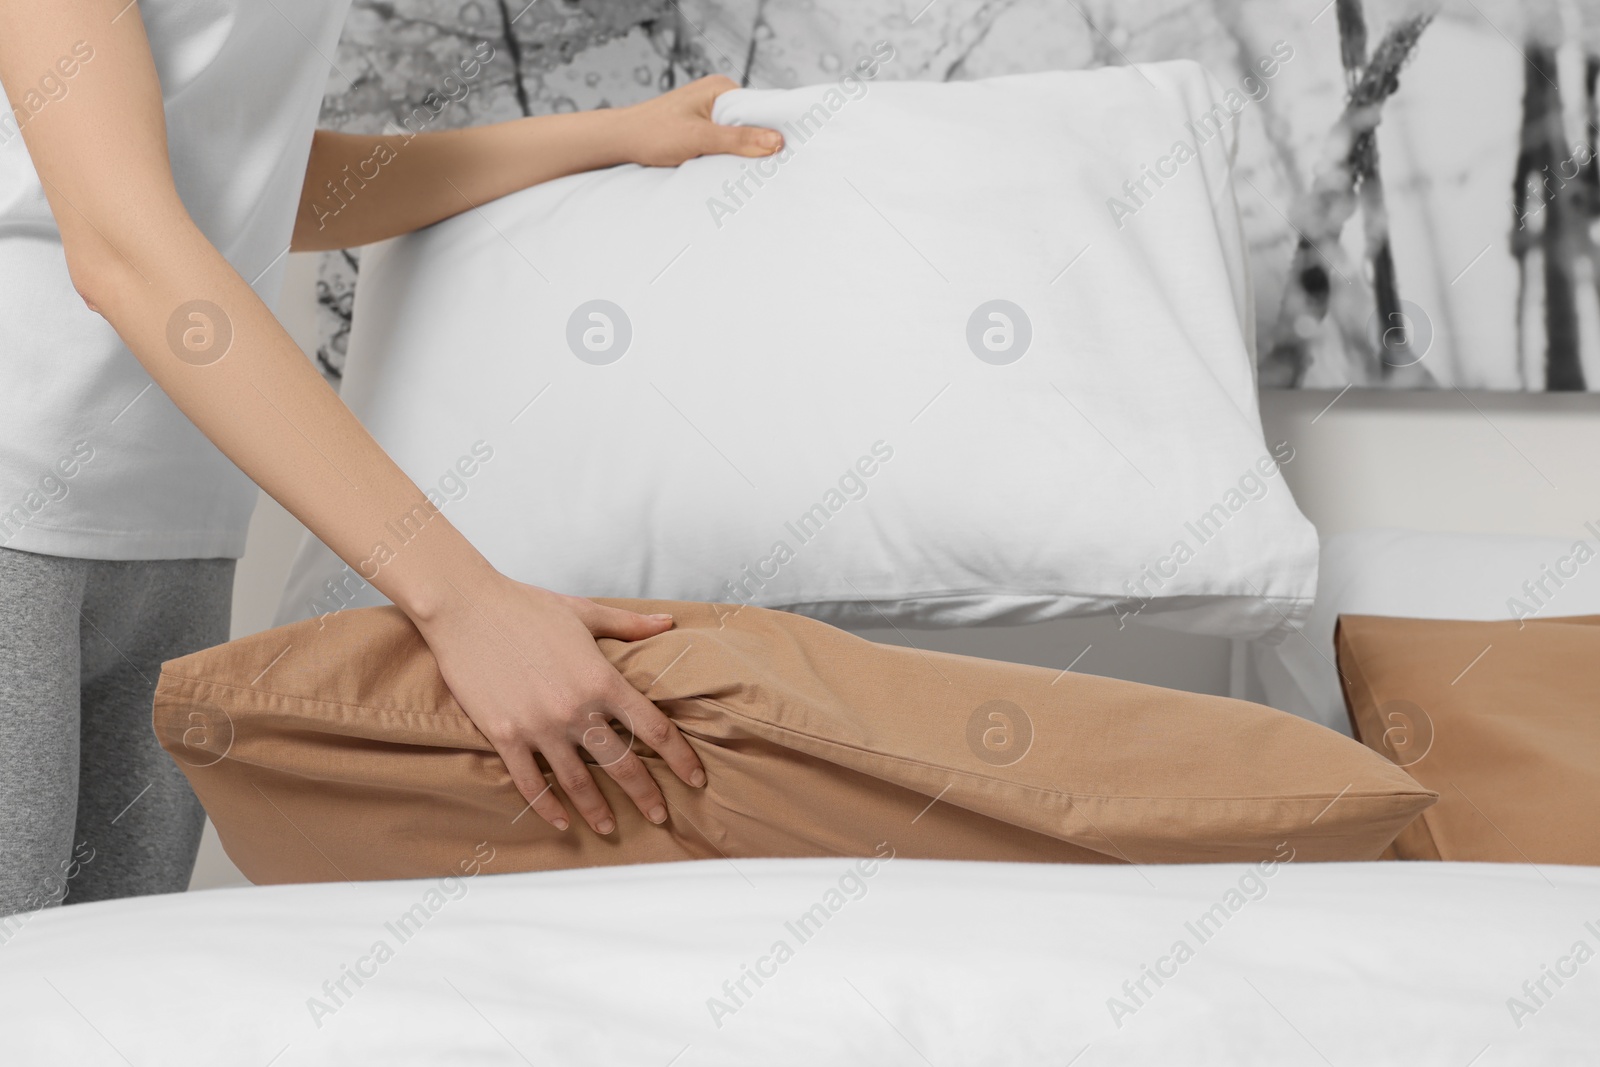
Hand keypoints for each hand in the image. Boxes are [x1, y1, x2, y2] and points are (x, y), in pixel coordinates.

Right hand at [414, 573, 705, 833]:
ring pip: (577, 782)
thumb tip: (668, 621)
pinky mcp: (504, 735)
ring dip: (597, 810)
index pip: (653, 728)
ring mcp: (538, 726)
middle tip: (660, 816)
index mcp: (602, 679)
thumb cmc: (525, 606)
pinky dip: (546, 806)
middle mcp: (575, 709)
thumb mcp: (584, 612)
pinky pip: (529, 782)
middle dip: (645, 795)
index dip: (679, 757)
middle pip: (622, 764)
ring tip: (611, 828)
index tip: (695, 778)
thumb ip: (629, 625)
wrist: (465, 608)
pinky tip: (561, 820)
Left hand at [617, 74, 782, 166]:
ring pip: (738, 136)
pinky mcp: (701, 129)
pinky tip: (733, 168)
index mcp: (720, 88)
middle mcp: (717, 96)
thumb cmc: (652, 134)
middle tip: (773, 167)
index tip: (789, 151)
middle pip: (751, 123)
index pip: (760, 107)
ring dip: (742, 153)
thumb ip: (738, 140)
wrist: (620, 141)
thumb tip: (777, 142)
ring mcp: (709, 113)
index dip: (774, 128)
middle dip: (759, 144)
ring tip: (754, 171)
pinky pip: (725, 143)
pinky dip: (728, 156)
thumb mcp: (699, 138)